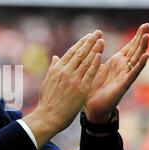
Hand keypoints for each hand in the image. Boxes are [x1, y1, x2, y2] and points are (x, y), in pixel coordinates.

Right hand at [23, 30, 104, 147]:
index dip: (81, 43)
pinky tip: (100, 55)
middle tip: (98, 32)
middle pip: (80, 53)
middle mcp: (65, 72)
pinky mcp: (81, 88)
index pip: (71, 53)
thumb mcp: (47, 82)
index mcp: (57, 70)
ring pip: (86, 61)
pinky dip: (95, 64)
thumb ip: (52, 68)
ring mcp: (73, 80)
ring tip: (102, 40)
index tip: (88, 36)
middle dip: (90, 42)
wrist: (48, 117)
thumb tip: (55, 57)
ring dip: (95, 49)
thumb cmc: (47, 102)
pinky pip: (90, 74)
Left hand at [84, 23, 148, 122]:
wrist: (92, 107)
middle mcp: (123, 67)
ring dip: (142, 47)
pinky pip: (133, 73)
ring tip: (148, 36)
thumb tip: (97, 41)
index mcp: (117, 62)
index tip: (145, 25)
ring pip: (136, 59)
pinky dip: (140, 64)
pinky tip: (146, 56)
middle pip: (135, 50)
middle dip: (141, 37)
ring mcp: (125, 75)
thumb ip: (97, 55)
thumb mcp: (94, 67)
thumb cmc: (93, 87)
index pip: (129, 46)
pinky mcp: (124, 84)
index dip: (136, 36)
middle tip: (148, 24)